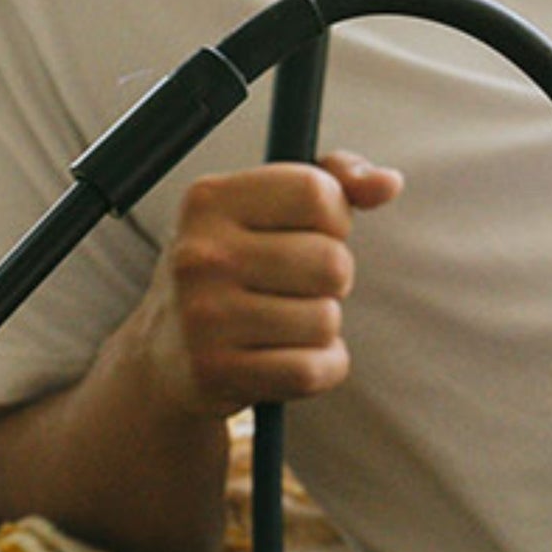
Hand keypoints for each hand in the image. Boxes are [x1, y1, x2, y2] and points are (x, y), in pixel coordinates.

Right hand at [134, 152, 401, 417]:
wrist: (164, 351)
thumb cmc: (230, 267)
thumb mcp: (260, 209)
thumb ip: (330, 179)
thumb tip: (387, 183)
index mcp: (207, 200)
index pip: (315, 192)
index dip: (333, 216)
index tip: (310, 232)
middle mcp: (199, 255)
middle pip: (331, 262)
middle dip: (331, 278)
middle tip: (295, 286)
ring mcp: (204, 316)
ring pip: (326, 319)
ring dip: (321, 326)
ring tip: (285, 322)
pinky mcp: (216, 371)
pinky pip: (313, 370)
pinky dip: (320, 368)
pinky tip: (287, 357)